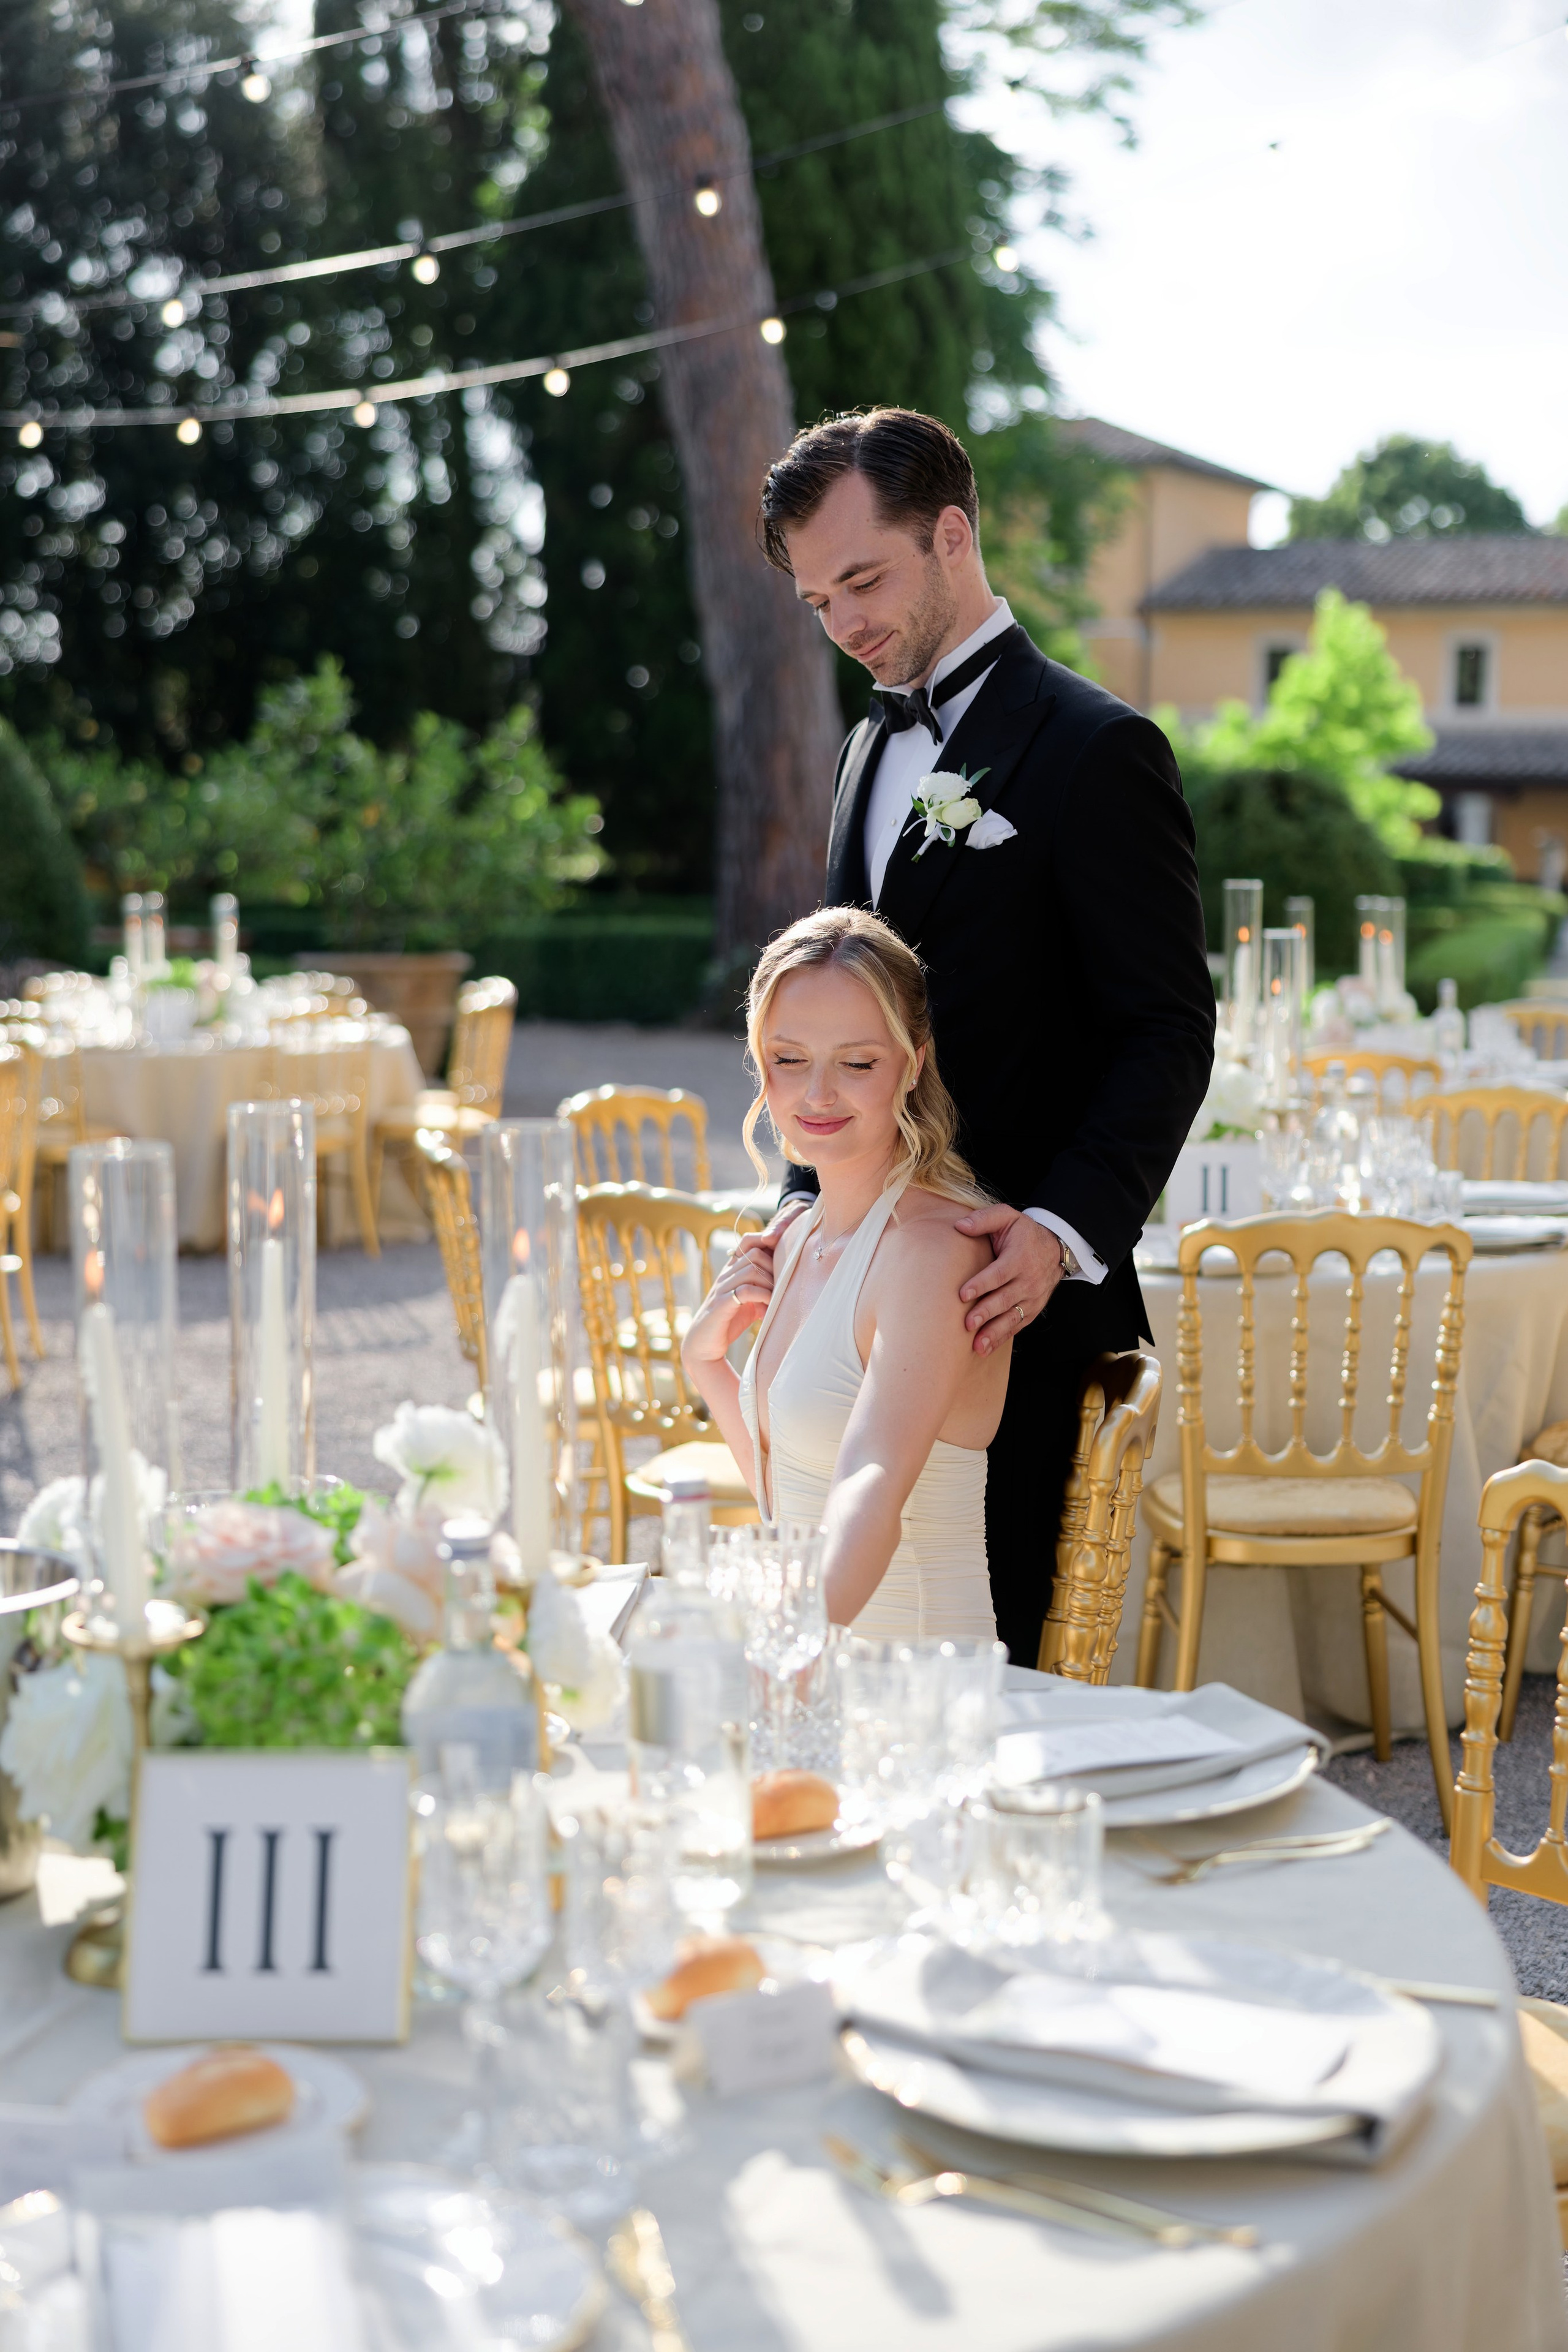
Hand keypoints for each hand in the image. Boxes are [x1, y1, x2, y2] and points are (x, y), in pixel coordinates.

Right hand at [680, 1229, 779, 1368]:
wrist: (703, 1344)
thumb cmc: (729, 1321)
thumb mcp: (749, 1300)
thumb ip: (762, 1288)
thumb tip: (786, 1283)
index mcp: (732, 1271)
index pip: (748, 1241)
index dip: (766, 1239)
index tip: (784, 1254)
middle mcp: (726, 1275)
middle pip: (755, 1253)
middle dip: (773, 1268)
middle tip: (780, 1288)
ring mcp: (722, 1288)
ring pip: (752, 1270)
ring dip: (770, 1284)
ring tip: (775, 1300)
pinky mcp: (721, 1304)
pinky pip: (746, 1290)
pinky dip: (762, 1297)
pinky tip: (767, 1309)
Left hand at [953, 1205, 1064, 1355]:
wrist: (1054, 1247)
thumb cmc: (1023, 1232)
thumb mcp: (1007, 1217)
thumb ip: (984, 1219)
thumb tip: (959, 1225)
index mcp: (1020, 1258)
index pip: (999, 1274)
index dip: (981, 1284)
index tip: (963, 1294)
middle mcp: (1028, 1280)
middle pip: (1005, 1299)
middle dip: (986, 1312)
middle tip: (967, 1324)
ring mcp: (1032, 1297)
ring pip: (1012, 1317)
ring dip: (994, 1332)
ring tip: (977, 1345)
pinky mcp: (1032, 1309)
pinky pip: (1017, 1325)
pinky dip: (1002, 1338)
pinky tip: (985, 1348)